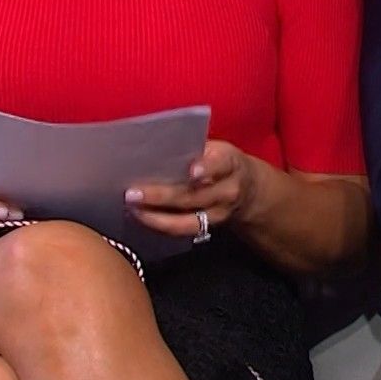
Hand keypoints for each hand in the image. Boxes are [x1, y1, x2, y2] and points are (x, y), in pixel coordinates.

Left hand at [125, 139, 262, 239]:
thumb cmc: (220, 162)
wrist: (248, 190)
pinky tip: (140, 217)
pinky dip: (159, 225)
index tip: (191, 171)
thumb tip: (153, 149)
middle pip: (194, 197)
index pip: (220, 165)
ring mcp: (218, 214)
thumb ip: (194, 150)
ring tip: (133, 210)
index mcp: (230, 164)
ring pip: (187, 222)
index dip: (207, 168)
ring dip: (156, 218)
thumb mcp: (215, 149)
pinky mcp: (207, 229)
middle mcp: (227, 192)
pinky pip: (182, 231)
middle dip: (162, 196)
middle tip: (132, 193)